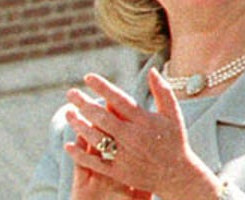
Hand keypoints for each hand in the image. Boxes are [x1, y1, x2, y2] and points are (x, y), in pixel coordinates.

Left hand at [63, 71, 222, 199]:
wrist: (176, 174)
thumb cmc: (175, 140)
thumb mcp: (173, 113)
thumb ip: (163, 91)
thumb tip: (152, 70)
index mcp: (144, 120)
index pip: (118, 99)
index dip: (102, 87)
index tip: (88, 77)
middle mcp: (131, 136)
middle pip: (101, 117)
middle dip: (83, 103)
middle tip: (70, 93)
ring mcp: (123, 154)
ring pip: (95, 138)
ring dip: (79, 125)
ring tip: (69, 113)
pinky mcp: (117, 171)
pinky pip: (93, 162)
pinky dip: (79, 154)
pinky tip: (68, 144)